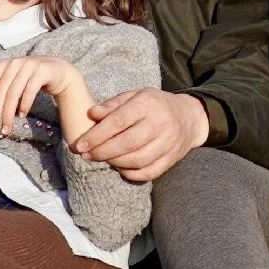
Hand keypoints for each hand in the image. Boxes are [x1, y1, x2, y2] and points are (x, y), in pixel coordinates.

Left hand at [0, 54, 94, 142]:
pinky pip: (30, 90)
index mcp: (3, 66)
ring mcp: (29, 65)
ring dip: (9, 114)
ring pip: (14, 93)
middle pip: (0, 92)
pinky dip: (25, 104)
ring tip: (6, 130)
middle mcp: (14, 63)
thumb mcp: (8, 84)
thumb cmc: (29, 78)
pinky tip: (22, 115)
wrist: (58, 71)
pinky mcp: (42, 70)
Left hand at [71, 87, 211, 181]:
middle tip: (86, 154)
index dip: (97, 135)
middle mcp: (160, 124)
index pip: (119, 121)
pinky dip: (129, 173)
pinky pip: (147, 173)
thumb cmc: (155, 105)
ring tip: (101, 158)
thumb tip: (91, 113)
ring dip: (114, 162)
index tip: (80, 144)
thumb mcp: (136, 95)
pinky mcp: (171, 159)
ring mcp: (168, 143)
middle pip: (127, 143)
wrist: (189, 117)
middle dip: (102, 152)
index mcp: (148, 104)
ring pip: (136, 160)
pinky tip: (119, 167)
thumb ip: (113, 104)